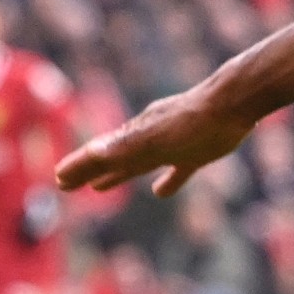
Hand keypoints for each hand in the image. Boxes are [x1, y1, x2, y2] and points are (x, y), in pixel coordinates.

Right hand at [54, 85, 255, 198]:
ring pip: (138, 163)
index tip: (59, 178)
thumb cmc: (195, 123)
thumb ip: (126, 146)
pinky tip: (160, 191)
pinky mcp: (198, 150)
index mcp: (136, 136)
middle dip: (89, 172)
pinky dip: (166, 181)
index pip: (99, 154)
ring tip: (100, 186)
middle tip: (65, 184)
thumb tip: (93, 152)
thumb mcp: (157, 137)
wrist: (234, 102)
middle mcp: (148, 137)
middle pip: (113, 159)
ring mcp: (172, 143)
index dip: (79, 167)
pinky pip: (176, 169)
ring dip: (118, 175)